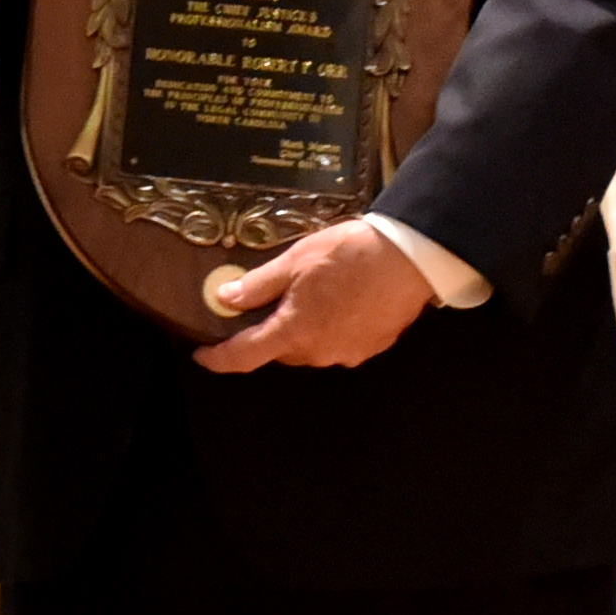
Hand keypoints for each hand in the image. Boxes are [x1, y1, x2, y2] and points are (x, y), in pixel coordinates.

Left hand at [193, 217, 438, 372]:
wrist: (411, 256)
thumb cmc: (351, 255)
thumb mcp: (294, 261)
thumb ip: (258, 286)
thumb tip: (225, 299)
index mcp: (294, 332)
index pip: (244, 357)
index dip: (219, 359)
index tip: (203, 354)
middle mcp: (319, 352)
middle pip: (280, 351)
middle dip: (268, 332)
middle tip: (268, 302)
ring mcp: (348, 352)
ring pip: (310, 348)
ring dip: (302, 329)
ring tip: (311, 295)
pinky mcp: (372, 346)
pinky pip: (338, 343)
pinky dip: (330, 328)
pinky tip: (339, 302)